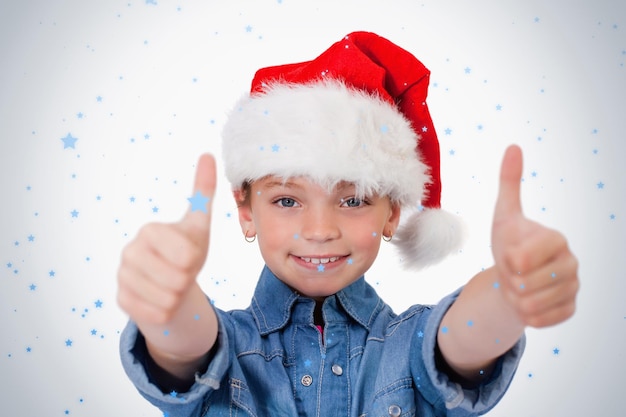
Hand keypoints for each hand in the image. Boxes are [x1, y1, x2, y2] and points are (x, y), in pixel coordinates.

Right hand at [117, 154, 215, 324]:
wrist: (170, 282)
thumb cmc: (186, 250)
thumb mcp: (199, 223)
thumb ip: (203, 191)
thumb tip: (207, 153)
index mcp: (150, 231)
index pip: (187, 258)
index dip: (194, 262)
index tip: (186, 254)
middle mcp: (130, 251)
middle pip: (178, 280)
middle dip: (186, 280)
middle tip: (179, 272)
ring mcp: (122, 277)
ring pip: (168, 300)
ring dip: (177, 297)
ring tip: (170, 284)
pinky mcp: (121, 301)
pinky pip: (157, 315)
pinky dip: (166, 312)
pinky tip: (159, 298)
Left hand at [491, 145, 578, 327]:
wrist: (513, 277)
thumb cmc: (509, 243)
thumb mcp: (504, 214)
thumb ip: (510, 183)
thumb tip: (514, 146)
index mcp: (557, 239)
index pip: (521, 258)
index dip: (507, 261)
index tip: (509, 255)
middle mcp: (571, 264)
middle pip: (523, 284)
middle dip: (508, 281)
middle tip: (512, 273)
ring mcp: (573, 289)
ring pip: (529, 305)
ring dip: (515, 298)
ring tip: (519, 286)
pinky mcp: (570, 310)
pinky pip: (539, 321)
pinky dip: (525, 315)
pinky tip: (529, 302)